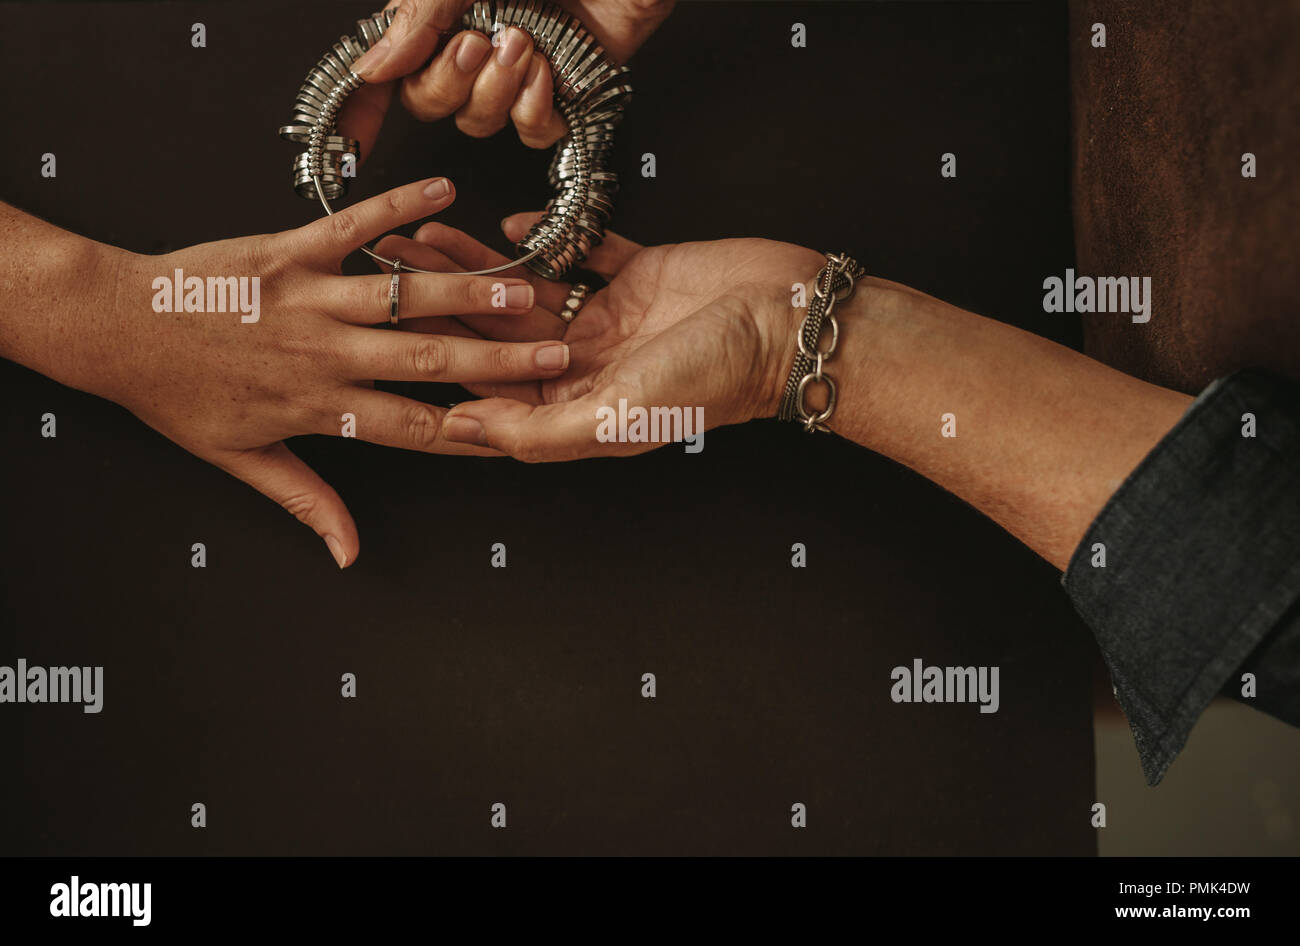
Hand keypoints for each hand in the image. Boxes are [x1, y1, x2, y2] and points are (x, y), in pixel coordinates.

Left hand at [77, 179, 570, 564]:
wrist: (113, 326)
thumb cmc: (174, 392)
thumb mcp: (239, 460)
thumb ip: (305, 501)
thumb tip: (348, 552)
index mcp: (318, 406)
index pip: (412, 430)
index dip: (473, 433)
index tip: (524, 434)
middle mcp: (324, 353)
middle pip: (427, 362)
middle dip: (499, 363)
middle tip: (555, 358)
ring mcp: (311, 297)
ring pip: (404, 297)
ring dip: (469, 293)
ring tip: (523, 292)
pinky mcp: (290, 249)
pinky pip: (354, 225)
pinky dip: (399, 207)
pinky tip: (445, 193)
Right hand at [341, 0, 675, 151]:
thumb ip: (418, 17)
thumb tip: (372, 66)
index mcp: (444, 10)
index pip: (395, 67)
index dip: (381, 96)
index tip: (377, 113)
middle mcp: (474, 39)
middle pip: (431, 104)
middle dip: (450, 82)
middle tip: (477, 41)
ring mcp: (517, 67)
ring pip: (479, 120)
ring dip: (497, 90)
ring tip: (524, 42)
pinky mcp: (563, 87)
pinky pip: (532, 130)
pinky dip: (535, 108)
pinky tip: (548, 70)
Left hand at [368, 213, 825, 459]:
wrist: (788, 321)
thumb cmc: (712, 378)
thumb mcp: (615, 419)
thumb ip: (536, 432)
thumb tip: (462, 432)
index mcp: (577, 406)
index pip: (491, 387)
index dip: (435, 359)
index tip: (381, 331)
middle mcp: (588, 364)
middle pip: (497, 333)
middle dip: (441, 300)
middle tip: (385, 266)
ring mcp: (612, 317)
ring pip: (527, 289)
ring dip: (476, 265)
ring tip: (424, 237)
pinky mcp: (637, 272)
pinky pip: (581, 252)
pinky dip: (547, 236)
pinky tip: (507, 224)